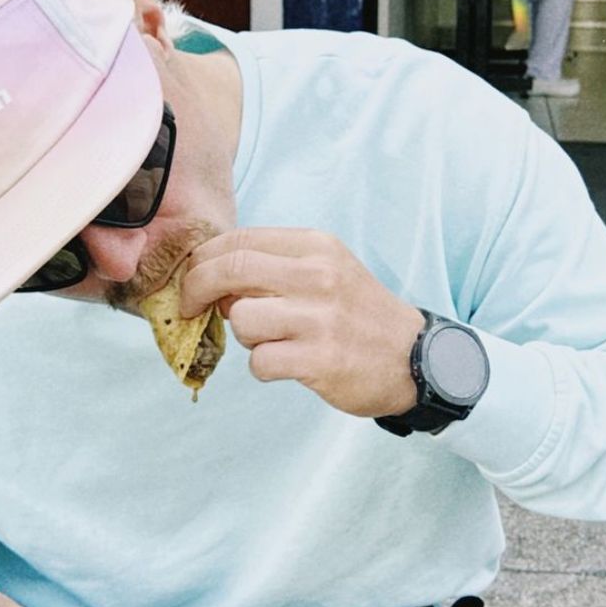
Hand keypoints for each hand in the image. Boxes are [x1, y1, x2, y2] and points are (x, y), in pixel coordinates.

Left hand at [182, 228, 424, 417]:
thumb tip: (215, 281)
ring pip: (243, 320)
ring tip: (271, 341)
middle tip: (191, 308)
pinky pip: (260, 362)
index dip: (204, 259)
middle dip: (196, 289)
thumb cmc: (359, 315)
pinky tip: (287, 364)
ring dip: (244, 336)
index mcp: (317, 247)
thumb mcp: (327, 271)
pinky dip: (264, 367)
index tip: (193, 278)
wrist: (414, 358)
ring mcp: (321, 319)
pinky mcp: (321, 360)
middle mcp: (319, 276)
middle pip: (230, 271)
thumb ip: (276, 268)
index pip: (240, 240)